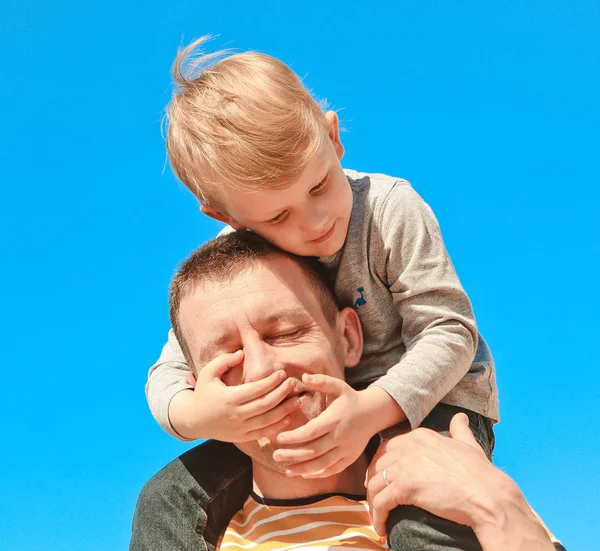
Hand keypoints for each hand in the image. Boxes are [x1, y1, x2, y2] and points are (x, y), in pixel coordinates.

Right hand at [170, 350, 300, 441]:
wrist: (192, 420)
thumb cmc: (203, 392)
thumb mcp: (208, 373)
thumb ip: (224, 361)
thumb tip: (241, 353)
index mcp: (229, 398)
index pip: (255, 390)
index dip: (271, 382)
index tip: (282, 373)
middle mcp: (235, 415)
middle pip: (264, 405)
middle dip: (281, 394)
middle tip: (293, 383)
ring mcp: (239, 428)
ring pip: (267, 421)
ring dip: (284, 411)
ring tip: (298, 400)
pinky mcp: (241, 437)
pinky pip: (262, 433)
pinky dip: (277, 427)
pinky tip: (288, 418)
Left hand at [272, 374, 378, 477]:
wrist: (373, 413)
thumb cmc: (350, 398)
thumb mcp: (338, 386)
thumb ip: (321, 381)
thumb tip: (303, 376)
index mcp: (334, 419)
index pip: (311, 432)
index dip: (294, 437)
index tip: (279, 438)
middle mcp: (340, 436)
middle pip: (314, 450)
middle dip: (293, 455)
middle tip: (276, 456)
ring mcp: (346, 449)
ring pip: (322, 463)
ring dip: (303, 468)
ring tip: (286, 470)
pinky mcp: (350, 458)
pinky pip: (333, 469)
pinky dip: (318, 473)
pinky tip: (304, 473)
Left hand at [366, 413, 489, 534]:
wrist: (487, 494)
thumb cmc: (480, 474)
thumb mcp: (468, 444)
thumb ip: (459, 430)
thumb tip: (461, 417)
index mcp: (421, 436)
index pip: (389, 448)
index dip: (382, 464)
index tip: (382, 478)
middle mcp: (409, 446)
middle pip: (378, 464)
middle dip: (373, 481)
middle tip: (376, 497)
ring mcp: (405, 465)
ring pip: (375, 483)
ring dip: (373, 502)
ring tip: (378, 515)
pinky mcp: (405, 486)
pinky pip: (381, 502)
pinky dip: (378, 516)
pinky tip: (382, 528)